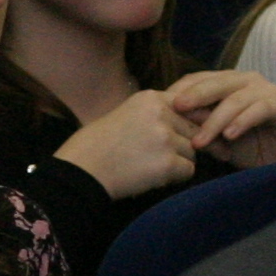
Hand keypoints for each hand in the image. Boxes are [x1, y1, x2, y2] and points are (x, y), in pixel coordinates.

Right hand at [54, 89, 197, 198]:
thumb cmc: (96, 145)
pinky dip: (174, 177)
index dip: (186, 123)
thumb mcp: (127, 114)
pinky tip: (152, 176)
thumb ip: (156, 114)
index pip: (189, 106)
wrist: (81, 170)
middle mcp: (162, 113)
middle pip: (194, 130)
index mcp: (150, 98)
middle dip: (182, 144)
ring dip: (178, 161)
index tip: (178, 135)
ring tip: (150, 165)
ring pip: (193, 151)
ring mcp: (166, 138)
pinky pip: (189, 171)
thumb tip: (189, 122)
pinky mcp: (169, 163)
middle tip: (155, 155)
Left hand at [165, 69, 275, 168]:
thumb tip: (173, 114)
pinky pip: (261, 109)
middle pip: (217, 83)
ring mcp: (269, 91)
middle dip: (196, 96)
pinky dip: (243, 121)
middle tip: (177, 109)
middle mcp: (248, 81)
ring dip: (216, 119)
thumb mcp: (215, 137)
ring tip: (201, 140)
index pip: (200, 79)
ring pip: (236, 98)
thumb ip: (198, 123)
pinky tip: (230, 136)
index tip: (162, 106)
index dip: (182, 90)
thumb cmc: (245, 147)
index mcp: (228, 82)